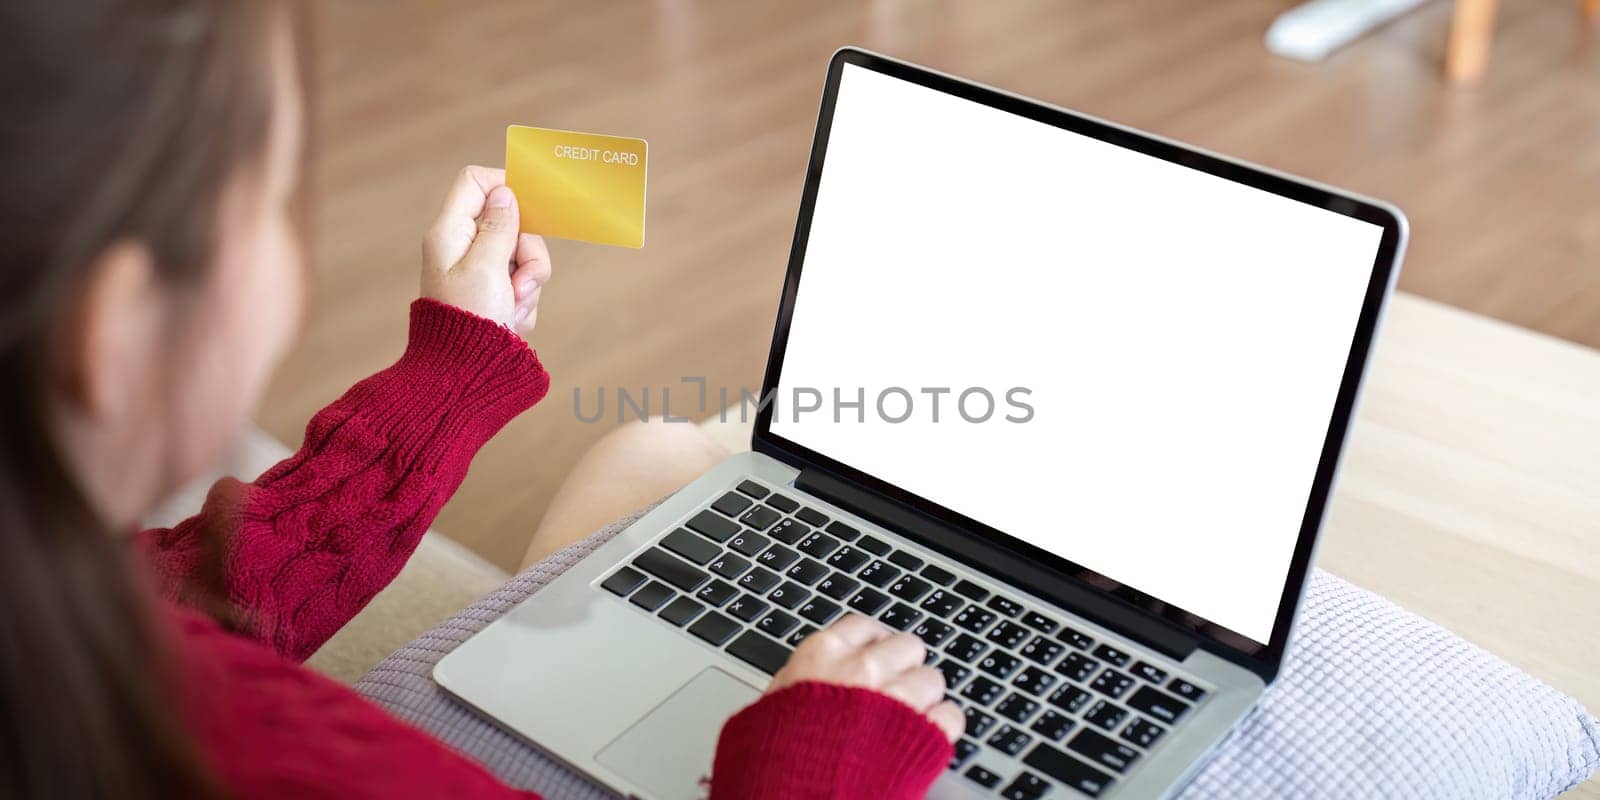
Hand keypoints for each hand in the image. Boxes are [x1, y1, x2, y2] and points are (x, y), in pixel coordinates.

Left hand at [421, 166, 550, 333]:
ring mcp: (479, 271)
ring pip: (523, 256)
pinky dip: (523, 301)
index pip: (475, 182)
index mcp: (450, 233)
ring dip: (529, 283)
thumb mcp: (487, 267)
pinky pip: (522, 282)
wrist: (466, 375)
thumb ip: (499, 227)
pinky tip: (510, 319)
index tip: (531, 206)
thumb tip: (505, 193)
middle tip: (521, 282)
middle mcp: (463, 248)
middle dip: (528, 252)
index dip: (504, 185)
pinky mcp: (494, 294)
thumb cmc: (469, 321)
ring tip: (513, 307)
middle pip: (510, 222)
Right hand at [768, 613, 962, 741]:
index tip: (876, 654)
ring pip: (933, 679)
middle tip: (894, 691)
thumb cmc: (773, 763)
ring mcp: (897, 700)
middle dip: (903, 668)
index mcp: (822, 656)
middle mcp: (863, 669)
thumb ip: (798, 682)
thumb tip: (808, 675)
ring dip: (924, 699)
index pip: (864, 626)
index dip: (874, 644)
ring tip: (908, 722)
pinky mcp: (925, 735)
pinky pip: (951, 716)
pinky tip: (923, 741)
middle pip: (907, 647)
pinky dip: (941, 729)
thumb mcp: (770, 709)